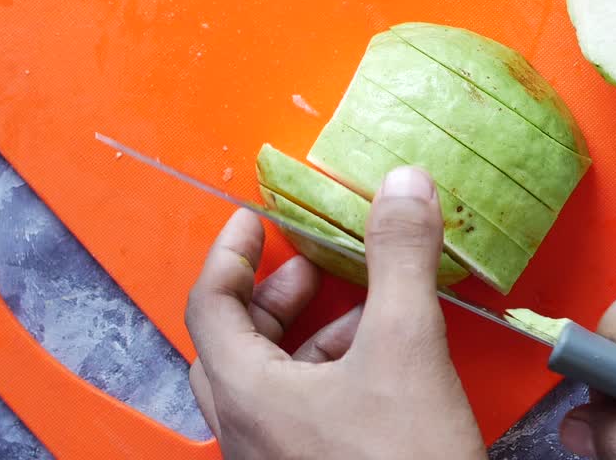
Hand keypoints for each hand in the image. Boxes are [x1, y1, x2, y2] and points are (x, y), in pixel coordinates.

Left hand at [185, 166, 485, 459]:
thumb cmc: (403, 459)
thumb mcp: (407, 346)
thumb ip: (400, 259)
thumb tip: (403, 183)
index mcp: (248, 393)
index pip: (208, 305)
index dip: (228, 254)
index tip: (253, 220)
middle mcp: (248, 430)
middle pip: (231, 345)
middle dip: (271, 296)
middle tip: (310, 265)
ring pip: (265, 384)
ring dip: (304, 337)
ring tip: (362, 312)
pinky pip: (295, 414)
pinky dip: (325, 375)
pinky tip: (379, 369)